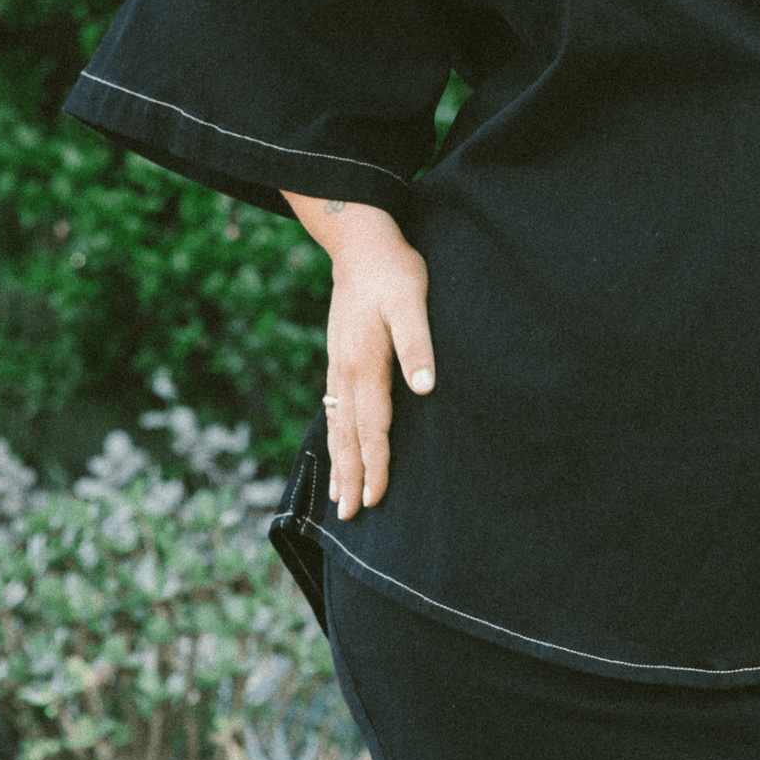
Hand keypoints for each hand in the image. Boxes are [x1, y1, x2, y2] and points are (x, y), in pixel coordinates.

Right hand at [282, 195, 435, 518]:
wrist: (358, 241)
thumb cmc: (393, 272)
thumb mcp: (412, 301)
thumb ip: (418, 344)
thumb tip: (424, 387)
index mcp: (365, 365)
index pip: (372, 428)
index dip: (375, 466)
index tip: (376, 499)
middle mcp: (345, 372)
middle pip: (347, 436)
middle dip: (350, 478)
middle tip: (348, 518)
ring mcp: (338, 365)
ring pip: (337, 425)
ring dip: (338, 463)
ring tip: (338, 496)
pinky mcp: (339, 358)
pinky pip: (334, 408)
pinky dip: (335, 437)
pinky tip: (336, 449)